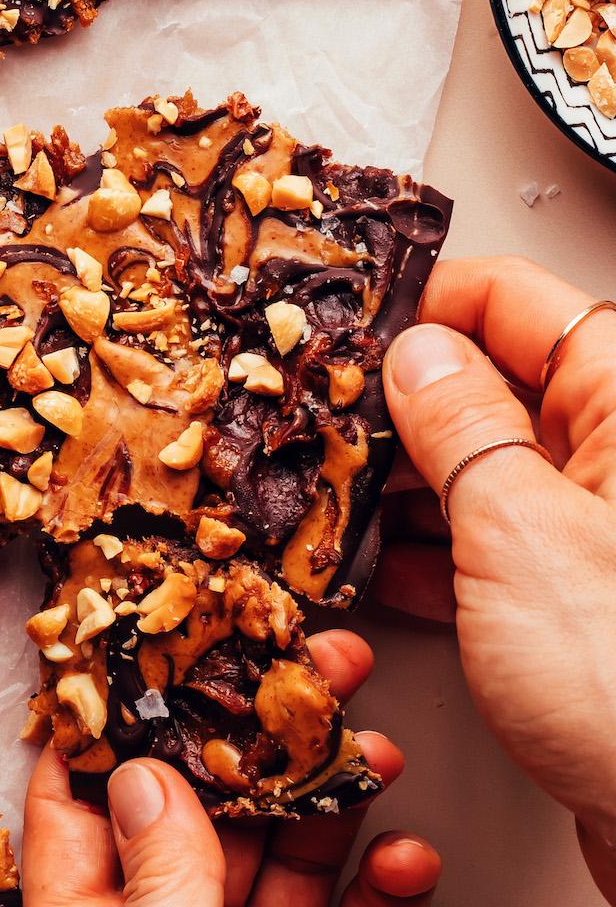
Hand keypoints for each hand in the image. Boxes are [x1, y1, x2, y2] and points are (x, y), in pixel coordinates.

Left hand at [16, 632, 438, 906]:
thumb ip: (158, 884)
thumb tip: (145, 778)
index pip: (76, 829)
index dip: (102, 734)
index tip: (130, 648)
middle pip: (201, 821)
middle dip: (247, 736)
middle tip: (289, 659)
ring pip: (293, 854)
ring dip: (330, 787)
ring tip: (362, 730)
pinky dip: (393, 878)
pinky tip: (403, 847)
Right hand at [378, 255, 615, 904]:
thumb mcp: (517, 532)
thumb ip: (456, 427)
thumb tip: (416, 355)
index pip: (514, 298)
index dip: (423, 302)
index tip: (345, 322)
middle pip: (496, 382)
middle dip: (399, 403)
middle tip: (319, 420)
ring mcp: (604, 535)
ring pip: (488, 469)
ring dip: (406, 484)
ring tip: (329, 498)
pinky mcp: (586, 607)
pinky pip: (496, 547)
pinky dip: (433, 553)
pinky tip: (375, 571)